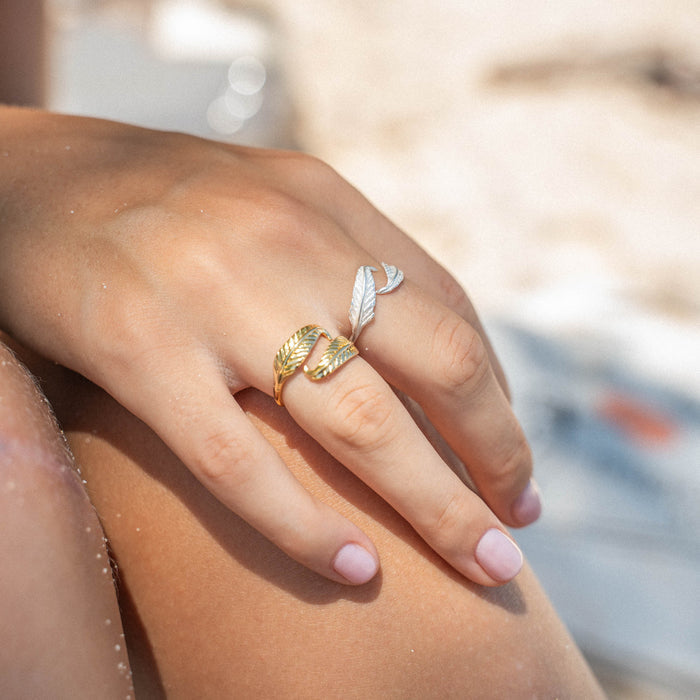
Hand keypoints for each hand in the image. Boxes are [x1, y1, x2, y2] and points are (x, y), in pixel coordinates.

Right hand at [0, 108, 539, 585]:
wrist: (34, 181)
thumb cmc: (167, 204)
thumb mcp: (275, 206)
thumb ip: (348, 262)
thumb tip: (427, 357)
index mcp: (326, 204)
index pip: (452, 311)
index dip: (497, 397)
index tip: (511, 460)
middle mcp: (286, 241)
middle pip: (435, 364)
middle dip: (495, 453)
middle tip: (518, 522)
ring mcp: (214, 296)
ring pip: (358, 422)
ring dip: (436, 505)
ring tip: (482, 561)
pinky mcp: (139, 348)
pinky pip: (237, 461)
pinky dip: (303, 527)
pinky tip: (356, 570)